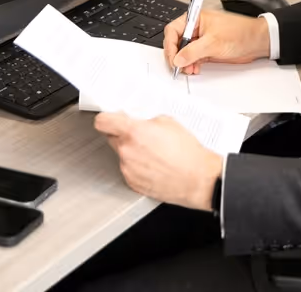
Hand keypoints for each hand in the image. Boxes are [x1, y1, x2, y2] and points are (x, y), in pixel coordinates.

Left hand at [95, 112, 221, 210]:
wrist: (197, 179)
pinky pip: (129, 169)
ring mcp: (128, 169)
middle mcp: (127, 151)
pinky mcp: (132, 183)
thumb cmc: (187, 153)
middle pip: (111, 137)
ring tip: (154, 153)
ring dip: (133, 152)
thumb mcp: (168, 122)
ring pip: (122, 155)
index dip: (106, 119)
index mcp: (133, 132)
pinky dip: (138, 167)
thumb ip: (147, 121)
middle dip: (123, 135)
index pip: (103, 122)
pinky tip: (154, 165)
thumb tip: (139, 123)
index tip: (110, 119)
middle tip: (141, 136)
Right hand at [163, 8, 269, 74]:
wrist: (257, 41)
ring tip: (189, 69)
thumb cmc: (240, 32)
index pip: (173, 30)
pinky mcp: (207, 50)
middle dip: (177, 56)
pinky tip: (194, 69)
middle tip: (179, 67)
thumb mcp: (213, 42)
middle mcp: (196, 28)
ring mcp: (201, 40)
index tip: (173, 58)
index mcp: (195, 19)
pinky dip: (192, 65)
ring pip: (184, 52)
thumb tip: (178, 59)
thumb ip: (193, 51)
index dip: (170, 45)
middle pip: (177, 42)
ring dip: (184, 62)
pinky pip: (193, 58)